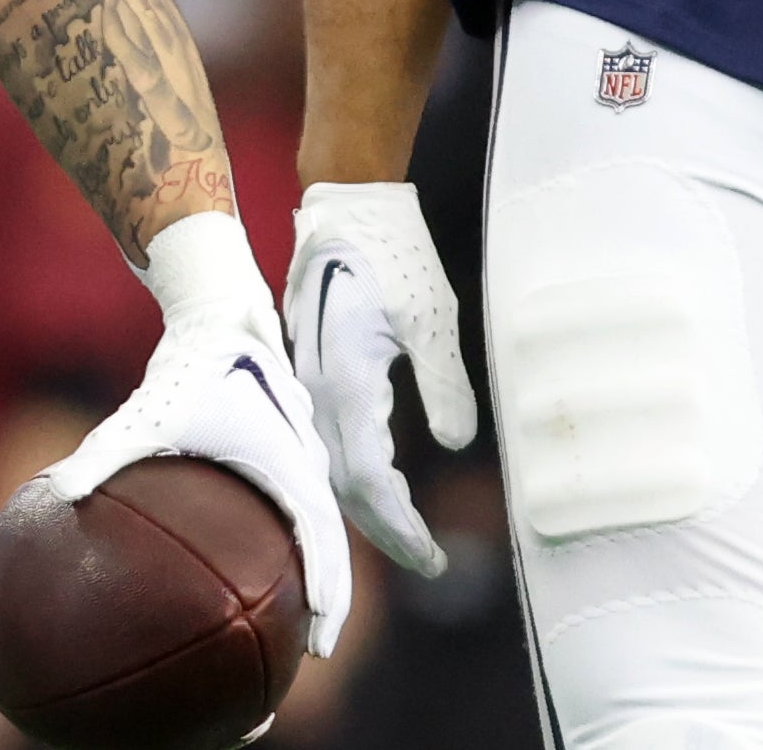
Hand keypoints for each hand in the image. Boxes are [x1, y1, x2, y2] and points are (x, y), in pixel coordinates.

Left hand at [41, 212, 351, 656]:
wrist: (216, 309)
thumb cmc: (190, 360)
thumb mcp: (149, 408)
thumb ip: (106, 450)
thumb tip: (59, 493)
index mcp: (288, 463)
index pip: (320, 542)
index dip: (325, 595)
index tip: (316, 645)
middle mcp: (304, 466)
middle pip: (327, 549)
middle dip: (323, 606)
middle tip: (306, 660)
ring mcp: (297, 463)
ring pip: (316, 534)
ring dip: (311, 580)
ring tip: (286, 636)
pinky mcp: (279, 458)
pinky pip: (291, 514)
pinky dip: (287, 550)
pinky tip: (249, 577)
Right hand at [283, 181, 478, 576]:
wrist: (345, 205)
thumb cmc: (392, 253)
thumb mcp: (433, 316)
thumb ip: (444, 384)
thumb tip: (456, 444)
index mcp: (346, 382)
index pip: (370, 482)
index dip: (401, 527)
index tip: (433, 557)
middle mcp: (316, 390)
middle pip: (343, 487)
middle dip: (384, 530)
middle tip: (426, 557)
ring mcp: (306, 380)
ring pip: (330, 466)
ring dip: (366, 506)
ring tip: (405, 531)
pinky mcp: (309, 369)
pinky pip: (325, 439)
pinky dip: (351, 474)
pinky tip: (376, 481)